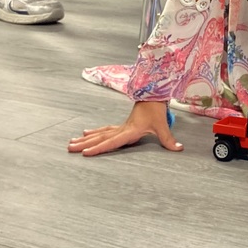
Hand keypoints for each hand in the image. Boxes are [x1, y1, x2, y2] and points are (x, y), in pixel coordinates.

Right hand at [67, 101, 182, 156]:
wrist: (154, 94)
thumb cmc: (156, 109)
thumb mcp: (162, 125)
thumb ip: (168, 139)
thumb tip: (178, 149)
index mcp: (129, 130)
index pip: (112, 142)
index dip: (98, 148)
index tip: (85, 153)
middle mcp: (122, 129)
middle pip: (100, 138)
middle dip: (84, 144)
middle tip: (69, 148)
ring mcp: (121, 126)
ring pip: (100, 134)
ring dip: (85, 139)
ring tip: (71, 143)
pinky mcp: (122, 125)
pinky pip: (105, 130)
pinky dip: (95, 133)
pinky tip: (86, 134)